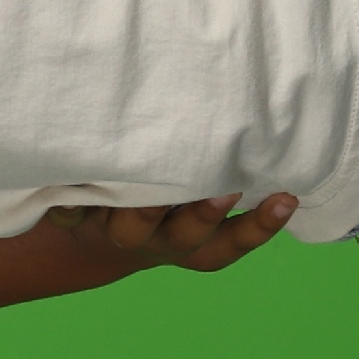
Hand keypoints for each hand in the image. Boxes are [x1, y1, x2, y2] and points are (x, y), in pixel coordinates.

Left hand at [46, 189, 302, 272]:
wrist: (91, 231)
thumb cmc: (160, 196)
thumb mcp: (193, 192)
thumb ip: (219, 167)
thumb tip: (260, 115)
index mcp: (194, 242)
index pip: (232, 242)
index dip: (260, 227)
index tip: (287, 197)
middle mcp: (160, 240)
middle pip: (186, 238)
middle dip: (205, 214)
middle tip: (225, 186)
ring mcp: (119, 230)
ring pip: (133, 228)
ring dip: (145, 209)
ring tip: (150, 175)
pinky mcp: (77, 218)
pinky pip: (72, 216)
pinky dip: (71, 205)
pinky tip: (72, 188)